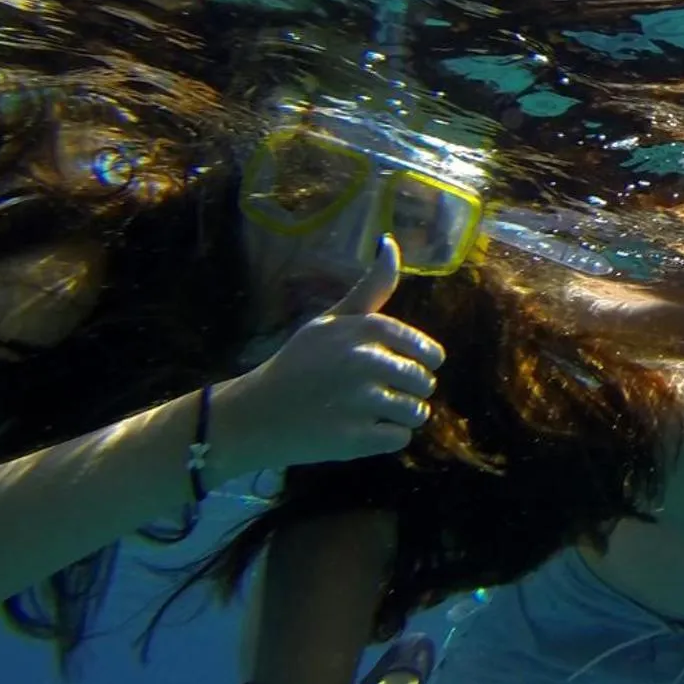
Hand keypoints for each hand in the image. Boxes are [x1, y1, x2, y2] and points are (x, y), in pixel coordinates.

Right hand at [216, 237, 446, 477]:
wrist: (254, 414)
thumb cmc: (298, 363)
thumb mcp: (330, 320)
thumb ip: (370, 288)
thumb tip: (391, 243)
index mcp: (366, 329)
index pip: (429, 352)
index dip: (420, 364)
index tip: (397, 368)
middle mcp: (366, 362)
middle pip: (425, 384)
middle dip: (407, 391)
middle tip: (374, 392)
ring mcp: (361, 402)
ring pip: (417, 413)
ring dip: (399, 416)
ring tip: (367, 410)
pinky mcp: (355, 439)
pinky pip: (400, 439)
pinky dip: (384, 438)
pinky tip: (358, 429)